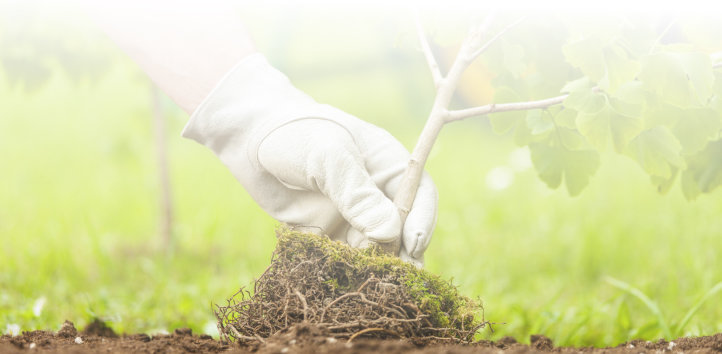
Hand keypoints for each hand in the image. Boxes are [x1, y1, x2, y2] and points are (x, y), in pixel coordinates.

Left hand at [182, 54, 436, 265]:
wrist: (250, 141)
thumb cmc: (294, 135)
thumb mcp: (328, 156)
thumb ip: (357, 194)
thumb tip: (388, 234)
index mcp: (388, 165)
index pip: (420, 195)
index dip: (421, 220)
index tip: (412, 244)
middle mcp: (376, 194)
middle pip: (403, 229)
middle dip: (403, 254)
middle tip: (399, 277)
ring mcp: (353, 217)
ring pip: (377, 251)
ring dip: (377, 268)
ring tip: (372, 284)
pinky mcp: (329, 236)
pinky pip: (346, 260)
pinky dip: (348, 273)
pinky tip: (344, 283)